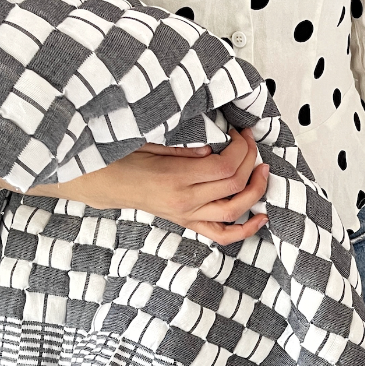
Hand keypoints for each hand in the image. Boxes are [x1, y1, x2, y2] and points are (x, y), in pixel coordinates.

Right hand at [0, 127, 268, 245]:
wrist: (102, 184)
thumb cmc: (122, 159)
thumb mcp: (151, 143)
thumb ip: (184, 147)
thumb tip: (215, 147)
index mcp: (175, 179)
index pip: (225, 168)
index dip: (241, 148)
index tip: (240, 130)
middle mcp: (185, 202)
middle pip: (234, 185)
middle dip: (250, 160)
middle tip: (250, 141)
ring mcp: (187, 215)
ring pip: (234, 211)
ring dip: (256, 191)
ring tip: (263, 171)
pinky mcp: (187, 222)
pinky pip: (221, 234)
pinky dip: (245, 230)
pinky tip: (261, 218)